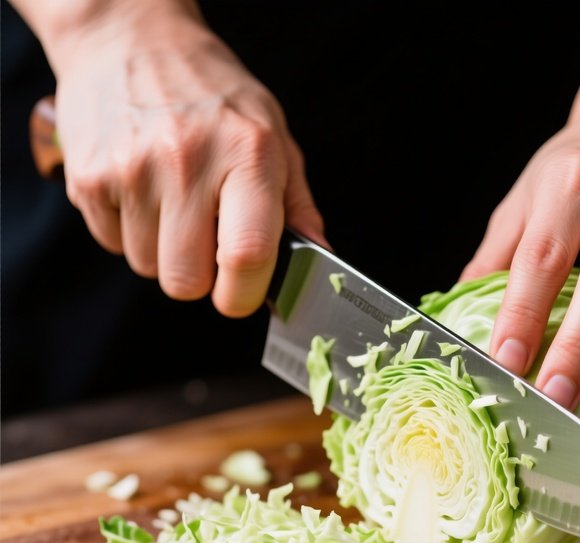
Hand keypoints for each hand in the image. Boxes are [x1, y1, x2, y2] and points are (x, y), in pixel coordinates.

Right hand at [51, 4, 325, 316]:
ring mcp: (130, 170)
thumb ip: (296, 204)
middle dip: (199, 277)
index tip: (242, 294)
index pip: (246, 255)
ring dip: (163, 251)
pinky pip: (112, 245)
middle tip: (205, 240)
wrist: (128, 37)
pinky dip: (128, 231)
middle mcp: (186, 161)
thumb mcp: (273, 134)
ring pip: (148, 268)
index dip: (243, 295)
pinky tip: (141, 190)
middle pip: (186, 281)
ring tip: (171, 202)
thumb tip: (318, 257)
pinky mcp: (86, 177)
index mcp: (245, 154)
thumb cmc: (212, 93)